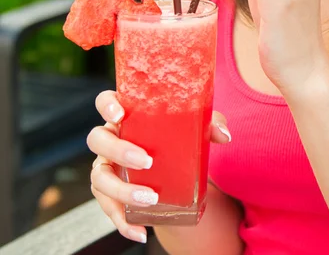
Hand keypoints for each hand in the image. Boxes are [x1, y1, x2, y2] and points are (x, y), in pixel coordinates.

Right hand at [87, 90, 231, 242]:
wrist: (174, 171)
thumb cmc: (178, 137)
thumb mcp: (195, 127)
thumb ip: (210, 124)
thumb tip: (223, 135)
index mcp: (127, 115)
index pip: (105, 101)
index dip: (107, 105)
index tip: (120, 115)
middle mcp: (111, 138)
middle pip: (98, 140)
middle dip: (119, 151)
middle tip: (147, 161)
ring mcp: (107, 166)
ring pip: (99, 177)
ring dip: (122, 190)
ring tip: (150, 199)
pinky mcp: (110, 193)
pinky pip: (108, 208)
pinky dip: (122, 222)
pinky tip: (140, 232)